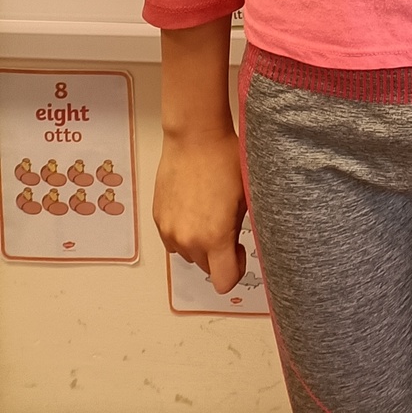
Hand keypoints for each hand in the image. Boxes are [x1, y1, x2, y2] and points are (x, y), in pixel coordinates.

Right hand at [153, 128, 246, 292]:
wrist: (194, 136)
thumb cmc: (225, 159)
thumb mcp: (246, 196)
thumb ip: (242, 229)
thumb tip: (240, 248)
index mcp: (215, 237)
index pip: (225, 282)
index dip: (235, 270)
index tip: (238, 251)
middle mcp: (189, 240)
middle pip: (207, 268)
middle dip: (219, 253)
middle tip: (227, 224)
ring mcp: (170, 231)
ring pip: (189, 254)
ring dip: (200, 243)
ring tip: (209, 212)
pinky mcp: (158, 219)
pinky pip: (173, 239)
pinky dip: (184, 231)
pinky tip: (194, 207)